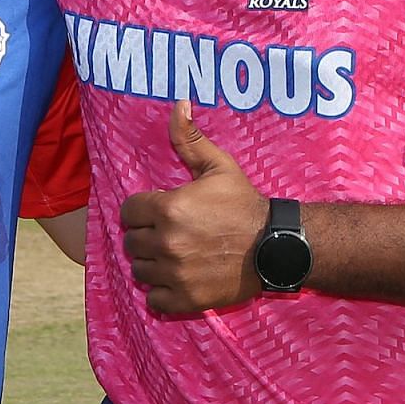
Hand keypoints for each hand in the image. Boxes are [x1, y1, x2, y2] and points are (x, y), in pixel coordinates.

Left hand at [118, 102, 266, 314]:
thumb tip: (178, 103)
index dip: (142, 210)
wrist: (275, 247)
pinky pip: (154, 299)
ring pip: (140, 270)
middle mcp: (166, 243)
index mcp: (168, 209)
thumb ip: (190, 139)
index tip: (159, 212)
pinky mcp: (185, 298)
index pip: (129, 211)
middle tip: (169, 233)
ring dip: (151, 264)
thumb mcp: (219, 167)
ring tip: (173, 255)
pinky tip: (177, 278)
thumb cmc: (245, 204)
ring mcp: (175, 274)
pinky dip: (161, 291)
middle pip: (132, 242)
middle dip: (146, 236)